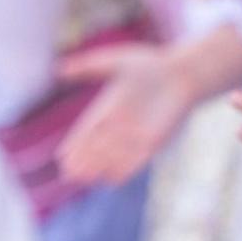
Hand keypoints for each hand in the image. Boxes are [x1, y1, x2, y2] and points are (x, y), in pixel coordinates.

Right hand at [57, 41, 200, 186]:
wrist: (183, 73)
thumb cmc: (151, 64)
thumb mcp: (115, 62)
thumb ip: (87, 66)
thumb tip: (58, 69)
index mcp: (108, 109)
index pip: (87, 131)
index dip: (76, 145)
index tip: (63, 156)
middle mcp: (120, 126)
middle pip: (97, 148)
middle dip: (84, 161)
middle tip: (69, 174)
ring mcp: (136, 136)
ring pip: (113, 157)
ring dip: (100, 168)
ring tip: (85, 178)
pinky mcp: (154, 142)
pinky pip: (137, 160)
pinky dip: (125, 169)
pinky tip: (112, 179)